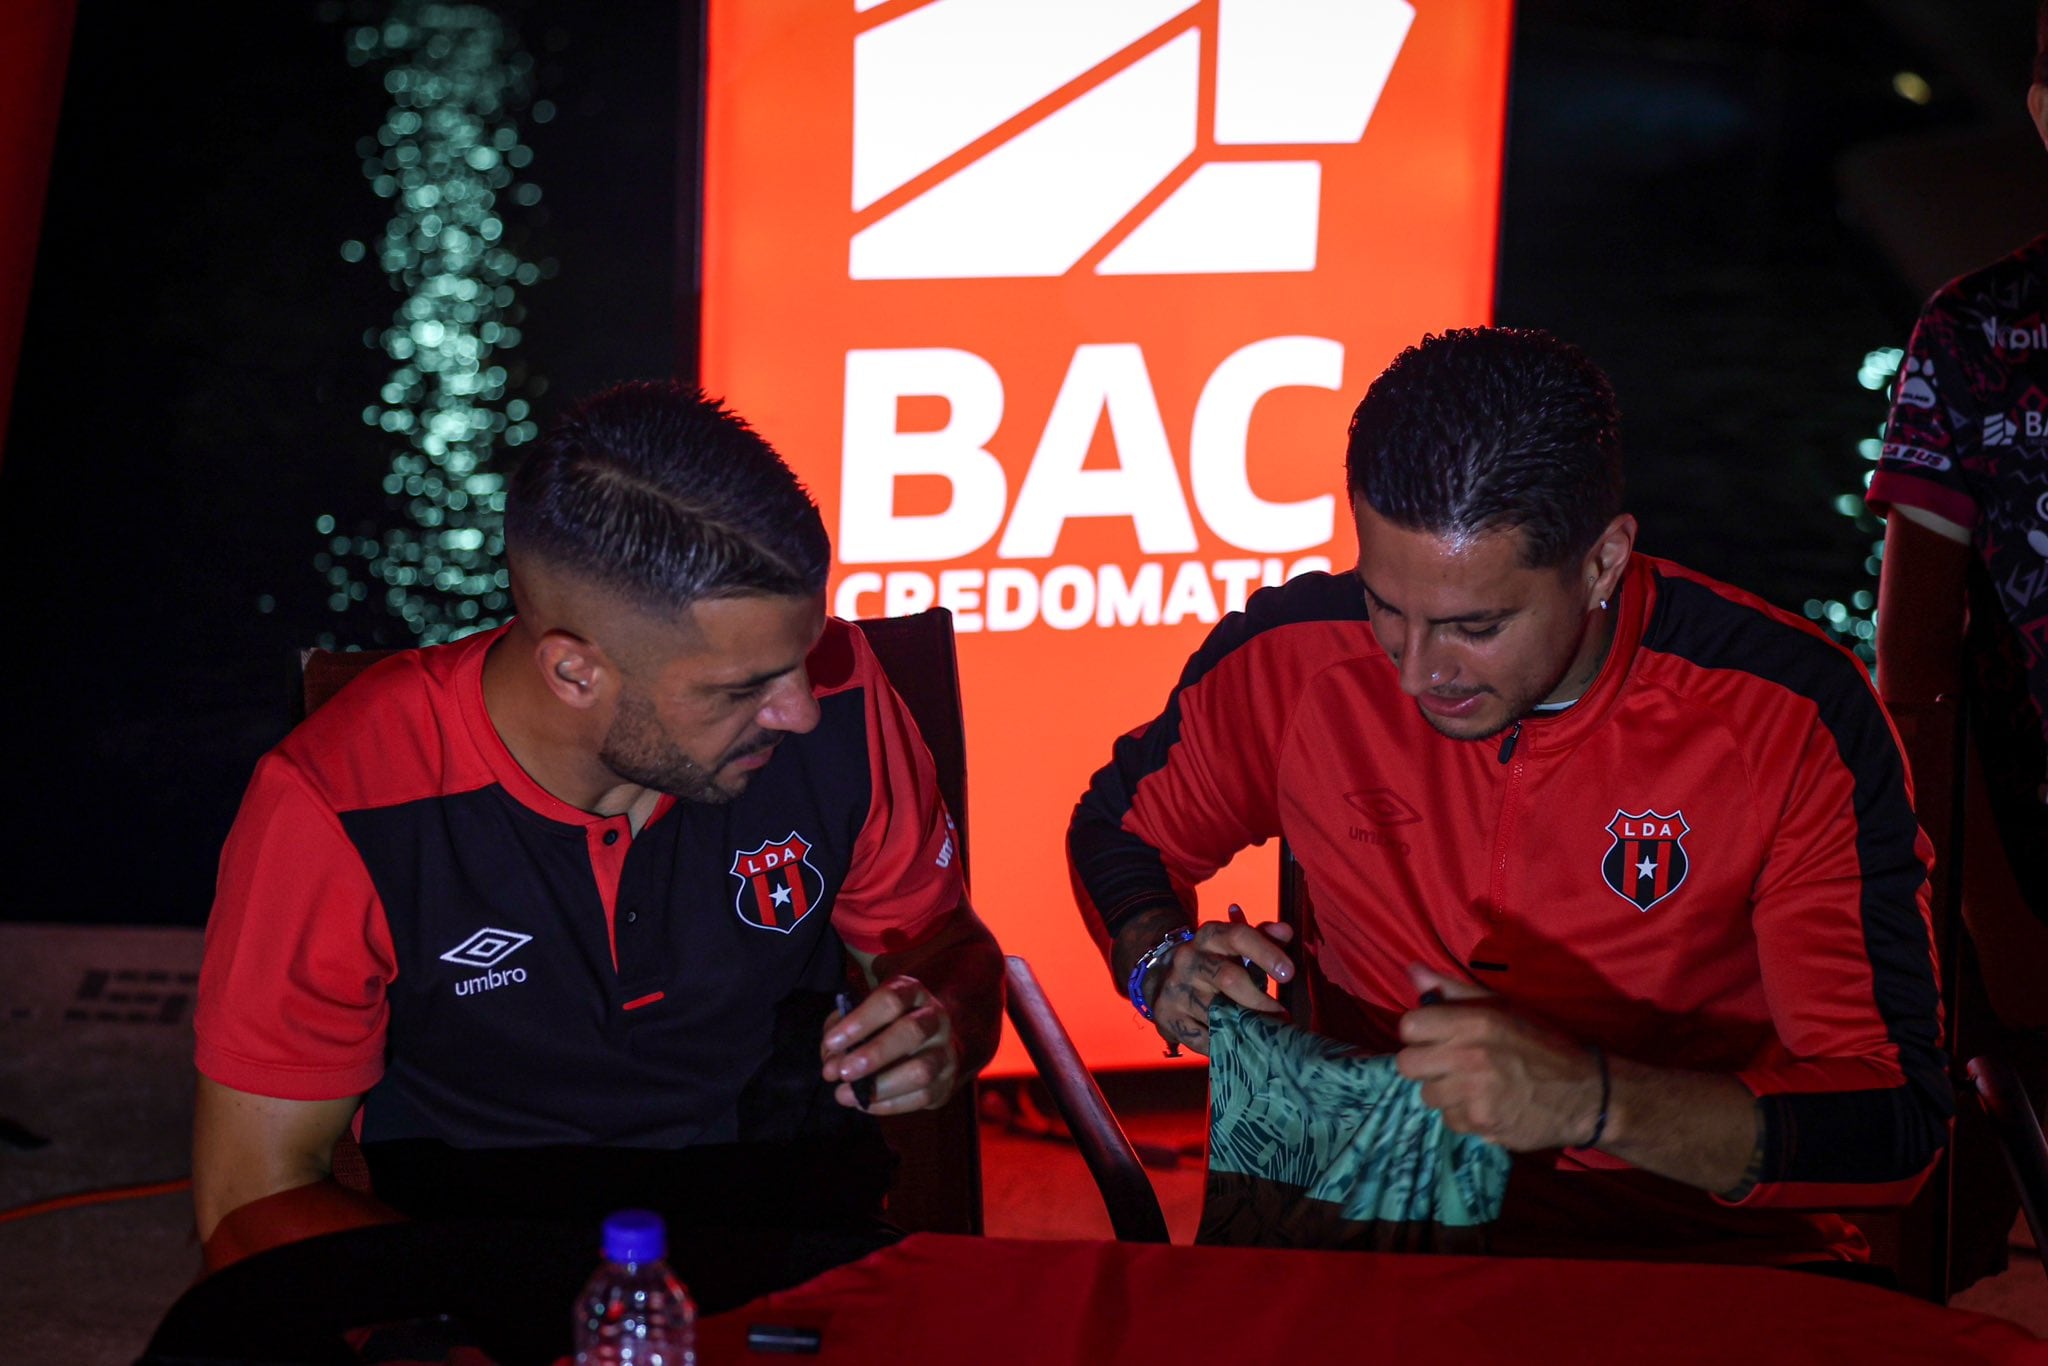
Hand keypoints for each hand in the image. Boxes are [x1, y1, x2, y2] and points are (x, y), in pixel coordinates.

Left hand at [819, 975, 959, 1113]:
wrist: (929, 1043)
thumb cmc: (885, 1025)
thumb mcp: (860, 1017)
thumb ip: (841, 1033)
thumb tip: (832, 1066)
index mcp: (912, 993)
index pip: (891, 999)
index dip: (860, 1021)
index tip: (832, 1042)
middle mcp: (934, 1018)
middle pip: (911, 1032)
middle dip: (874, 1054)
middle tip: (843, 1072)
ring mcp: (945, 1051)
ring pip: (921, 1071)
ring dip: (880, 1086)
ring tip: (845, 1094)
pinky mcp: (947, 1082)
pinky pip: (921, 1097)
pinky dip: (888, 1104)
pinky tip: (863, 1103)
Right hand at [1143, 904, 1294, 1056]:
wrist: (1163, 978)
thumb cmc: (1213, 961)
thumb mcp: (1234, 944)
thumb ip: (1262, 937)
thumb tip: (1286, 932)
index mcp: (1209, 936)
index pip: (1238, 936)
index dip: (1266, 954)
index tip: (1288, 973)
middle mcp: (1189, 959)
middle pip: (1229, 978)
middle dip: (1260, 1000)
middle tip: (1281, 1016)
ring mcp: (1175, 988)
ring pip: (1216, 1012)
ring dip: (1245, 1026)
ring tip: (1262, 1032)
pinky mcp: (1166, 1015)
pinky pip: (1202, 1037)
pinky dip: (1223, 1043)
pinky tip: (1236, 1042)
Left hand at [1394, 965, 1603, 1151]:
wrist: (1585, 1092)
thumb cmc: (1540, 1043)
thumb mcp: (1502, 1007)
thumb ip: (1453, 991)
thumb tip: (1412, 970)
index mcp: (1475, 1021)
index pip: (1409, 1026)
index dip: (1418, 1033)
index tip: (1434, 1037)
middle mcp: (1470, 1055)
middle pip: (1407, 1064)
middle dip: (1424, 1065)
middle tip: (1448, 1064)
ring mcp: (1475, 1092)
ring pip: (1427, 1095)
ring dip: (1445, 1093)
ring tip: (1473, 1085)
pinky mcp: (1482, 1122)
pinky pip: (1449, 1120)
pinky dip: (1464, 1116)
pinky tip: (1486, 1105)